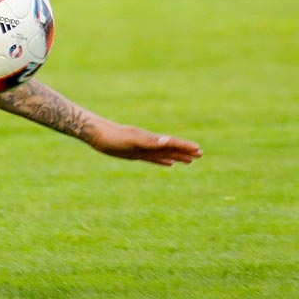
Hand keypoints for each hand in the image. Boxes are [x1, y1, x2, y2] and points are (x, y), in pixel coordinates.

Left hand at [87, 120, 201, 166]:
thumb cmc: (114, 137)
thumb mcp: (132, 140)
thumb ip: (150, 141)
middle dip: (186, 152)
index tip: (198, 150)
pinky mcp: (136, 153)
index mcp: (151, 139)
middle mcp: (149, 143)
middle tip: (200, 155)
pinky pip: (153, 158)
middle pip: (172, 148)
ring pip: (165, 154)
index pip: (172, 143)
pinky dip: (163, 161)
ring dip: (177, 157)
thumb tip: (167, 141)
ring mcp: (143, 148)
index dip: (185, 147)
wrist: (98, 135)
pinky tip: (169, 163)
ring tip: (189, 161)